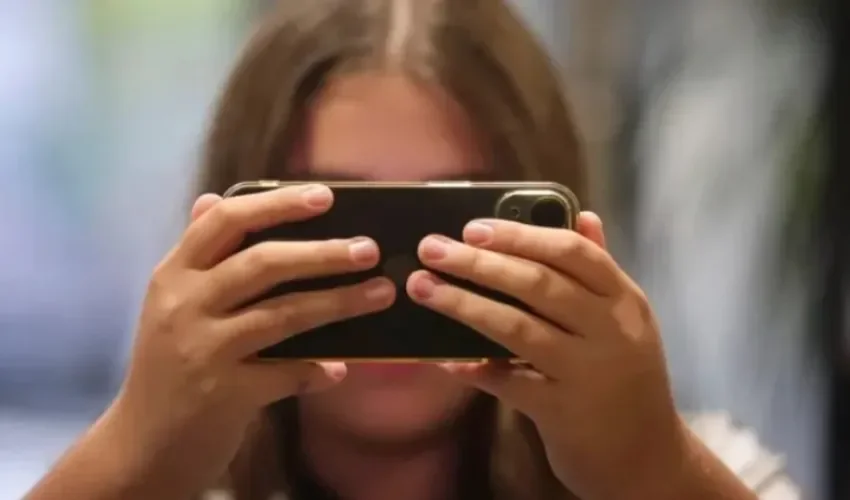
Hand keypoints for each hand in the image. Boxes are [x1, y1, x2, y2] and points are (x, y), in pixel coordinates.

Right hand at [108, 185, 395, 497]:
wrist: (142, 443)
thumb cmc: (167, 365)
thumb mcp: (169, 303)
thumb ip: (197, 254)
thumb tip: (213, 197)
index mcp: (174, 275)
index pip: (225, 222)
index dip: (277, 204)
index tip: (326, 196)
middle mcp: (185, 306)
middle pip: (262, 264)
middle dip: (322, 253)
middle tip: (369, 249)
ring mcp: (204, 350)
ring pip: (282, 315)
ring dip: (338, 304)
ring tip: (381, 293)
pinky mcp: (224, 394)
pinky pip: (286, 374)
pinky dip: (316, 371)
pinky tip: (341, 369)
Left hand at [407, 213, 684, 499]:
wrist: (645, 458)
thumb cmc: (627, 378)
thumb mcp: (626, 321)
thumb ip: (600, 269)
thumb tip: (582, 214)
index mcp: (624, 300)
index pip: (572, 252)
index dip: (520, 234)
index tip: (473, 226)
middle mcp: (610, 332)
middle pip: (538, 284)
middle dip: (479, 263)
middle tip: (431, 249)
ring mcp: (586, 374)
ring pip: (517, 328)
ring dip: (464, 304)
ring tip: (423, 287)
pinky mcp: (562, 413)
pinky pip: (507, 383)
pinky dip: (473, 368)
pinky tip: (443, 357)